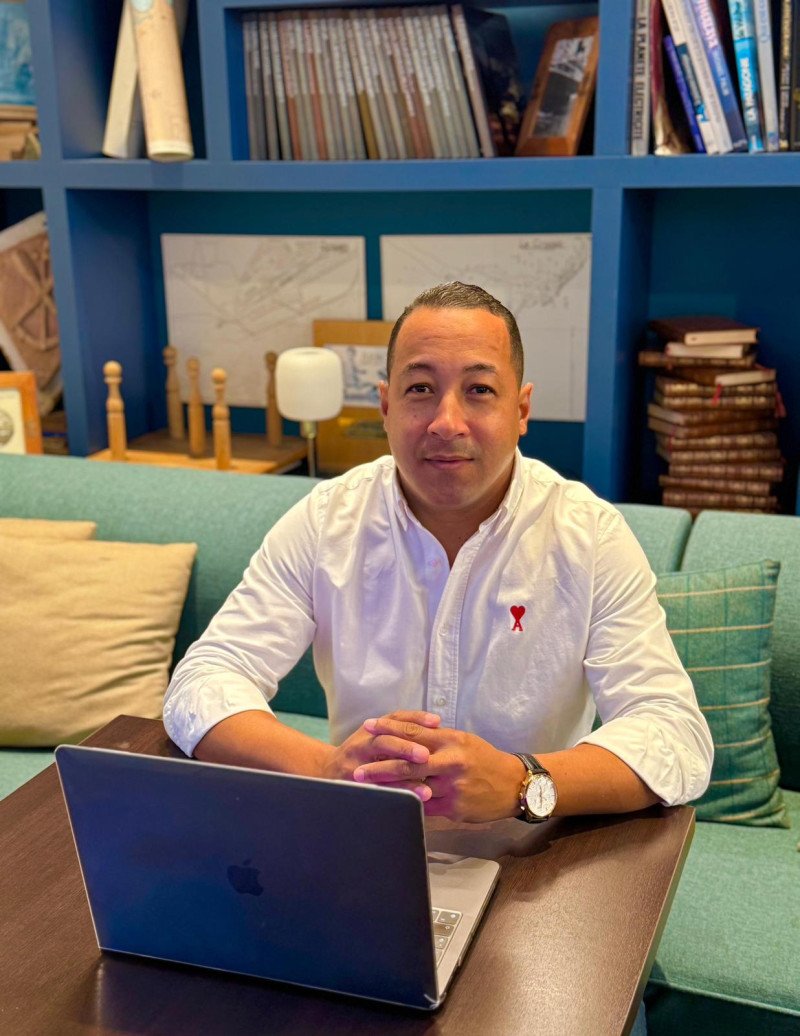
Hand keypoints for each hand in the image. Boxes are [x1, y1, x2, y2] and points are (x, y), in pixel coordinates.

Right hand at [321, 710, 441, 797]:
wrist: (326, 772)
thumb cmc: (360, 753)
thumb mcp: (373, 735)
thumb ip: (399, 730)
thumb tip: (436, 725)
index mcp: (370, 730)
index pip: (393, 720)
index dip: (415, 719)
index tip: (436, 722)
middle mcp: (361, 746)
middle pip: (383, 743)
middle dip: (406, 749)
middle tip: (426, 756)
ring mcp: (355, 769)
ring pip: (379, 773)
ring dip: (404, 783)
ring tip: (426, 791)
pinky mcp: (355, 790)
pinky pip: (376, 794)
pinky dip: (394, 799)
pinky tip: (410, 805)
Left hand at [353, 715, 524, 822]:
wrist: (515, 784)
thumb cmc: (485, 759)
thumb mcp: (463, 741)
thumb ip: (437, 739)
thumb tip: (409, 733)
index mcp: (451, 740)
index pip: (414, 732)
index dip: (389, 729)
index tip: (368, 727)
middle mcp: (450, 762)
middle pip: (408, 763)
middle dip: (380, 767)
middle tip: (357, 770)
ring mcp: (452, 787)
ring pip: (414, 788)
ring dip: (389, 789)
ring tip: (368, 790)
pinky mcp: (455, 809)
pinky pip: (425, 807)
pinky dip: (407, 805)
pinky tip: (392, 805)